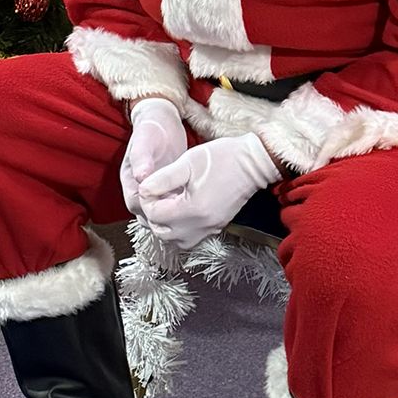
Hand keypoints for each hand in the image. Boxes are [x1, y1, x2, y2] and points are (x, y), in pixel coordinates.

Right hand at [120, 97, 187, 214]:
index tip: (170, 204)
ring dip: (174, 214)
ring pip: (161, 213)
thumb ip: (141, 158)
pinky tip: (196, 202)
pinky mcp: (168, 191)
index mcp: (130, 180)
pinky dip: (182, 208)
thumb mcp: (145, 140)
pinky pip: (173, 206)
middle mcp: (139, 189)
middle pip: (147, 214)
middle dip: (164, 216)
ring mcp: (154, 192)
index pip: (136, 203)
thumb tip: (140, 176)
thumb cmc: (151, 129)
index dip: (150, 208)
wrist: (162, 122)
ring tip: (192, 207)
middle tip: (185, 209)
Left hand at [139, 134, 280, 251]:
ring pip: (175, 241)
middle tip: (157, 195)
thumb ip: (162, 179)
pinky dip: (179, 229)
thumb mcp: (187, 162)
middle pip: (162, 233)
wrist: (254, 162)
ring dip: (165, 225)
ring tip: (167, 204)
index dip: (146, 200)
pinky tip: (181, 210)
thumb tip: (143, 189)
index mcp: (192, 209)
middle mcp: (201, 225)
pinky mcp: (216, 227)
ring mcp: (210, 229)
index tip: (150, 186)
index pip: (155, 215)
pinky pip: (190, 239)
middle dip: (154, 215)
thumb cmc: (223, 157)